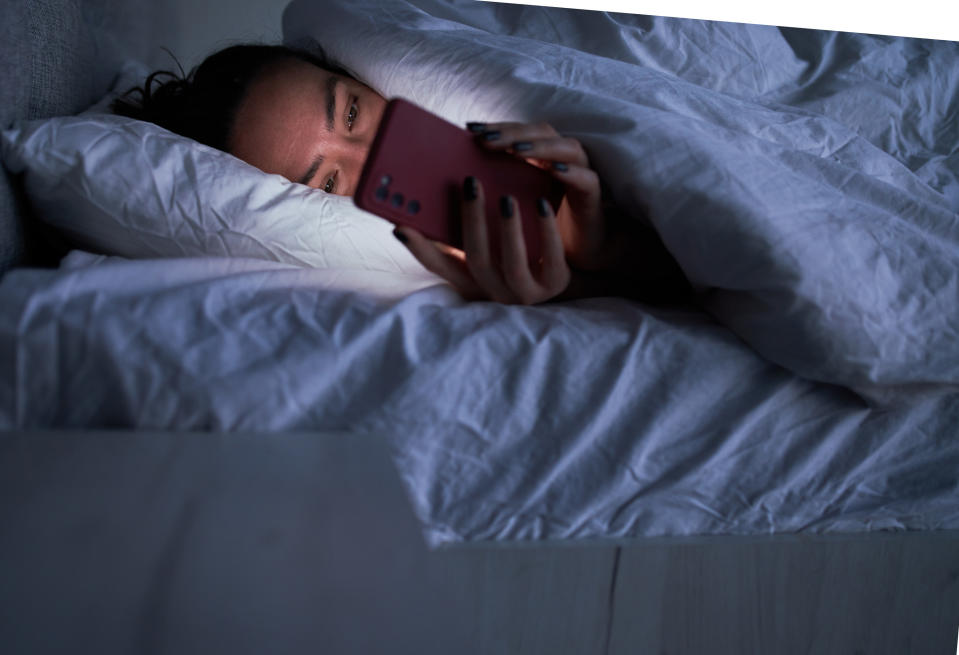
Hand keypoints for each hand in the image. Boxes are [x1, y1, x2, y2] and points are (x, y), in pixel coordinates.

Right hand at [393, 176, 570, 304]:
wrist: (565, 282)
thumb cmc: (520, 258)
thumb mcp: (488, 252)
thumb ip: (461, 234)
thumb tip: (430, 200)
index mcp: (474, 282)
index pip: (440, 267)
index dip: (420, 248)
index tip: (400, 225)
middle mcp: (497, 292)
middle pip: (478, 258)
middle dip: (472, 221)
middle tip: (471, 183)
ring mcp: (528, 293)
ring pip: (513, 263)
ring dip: (508, 228)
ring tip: (506, 197)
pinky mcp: (557, 284)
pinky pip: (552, 258)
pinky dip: (546, 229)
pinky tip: (542, 203)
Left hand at [467, 121, 619, 271]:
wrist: (576, 255)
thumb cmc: (538, 230)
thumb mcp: (509, 208)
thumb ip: (488, 191)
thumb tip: (455, 186)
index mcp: (538, 156)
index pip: (518, 131)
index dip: (496, 127)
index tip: (470, 130)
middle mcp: (560, 157)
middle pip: (540, 132)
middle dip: (512, 133)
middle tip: (486, 138)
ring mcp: (580, 173)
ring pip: (566, 148)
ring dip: (541, 146)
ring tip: (516, 149)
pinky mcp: (593, 195)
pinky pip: (586, 178)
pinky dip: (571, 172)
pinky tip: (554, 170)